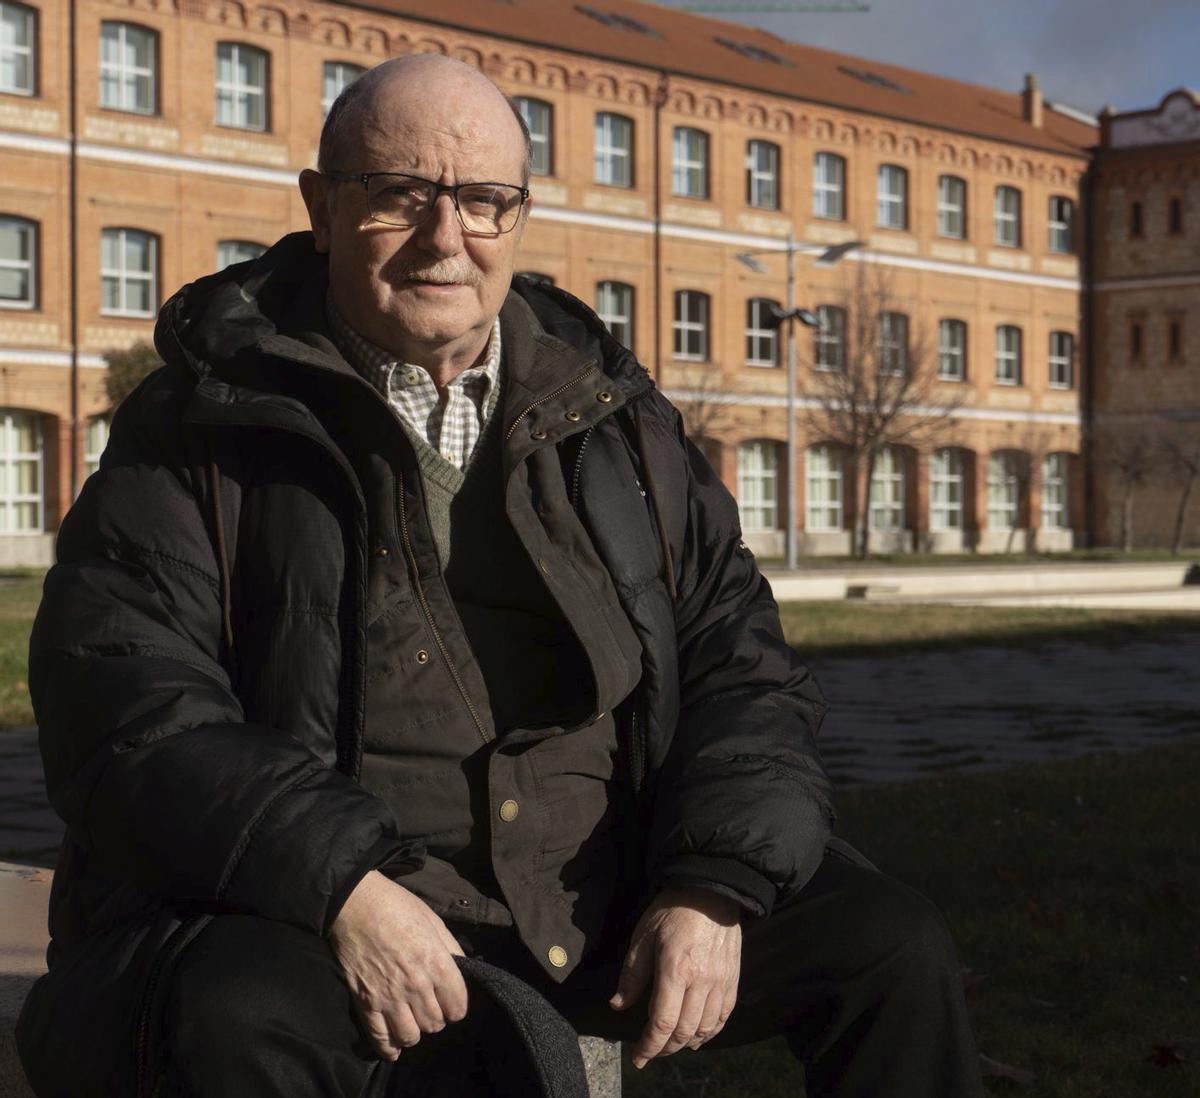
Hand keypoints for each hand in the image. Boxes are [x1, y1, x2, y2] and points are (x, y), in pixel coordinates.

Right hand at [329, 870, 467, 1060]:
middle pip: (435, 1024)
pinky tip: (395, 1048)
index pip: (457, 1008)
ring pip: (411, 1036)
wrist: (355, 904)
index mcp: (437, 963)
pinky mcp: (365, 1003)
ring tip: (412, 1021)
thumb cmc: (397, 906)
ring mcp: (388, 997)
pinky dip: (389, 1049)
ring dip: (415, 1032)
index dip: (456, 1006)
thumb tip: (462, 970)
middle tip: (430, 1007)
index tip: (450, 1000)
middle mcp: (416, 985)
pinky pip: (380, 1038)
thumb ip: (451, 949)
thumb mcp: (434, 921)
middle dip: (436, 1018)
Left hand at [609, 886, 741, 1067]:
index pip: (662, 1023)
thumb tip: (619, 1005)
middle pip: (684, 1032)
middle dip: (665, 1048)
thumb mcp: (644, 936)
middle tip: (651, 1051)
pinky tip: (697, 1035)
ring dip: (686, 1043)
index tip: (638, 1056)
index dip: (649, 1045)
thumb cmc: (673, 910)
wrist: (711, 891)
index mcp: (675, 970)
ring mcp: (720, 982)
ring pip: (704, 1028)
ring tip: (670, 1045)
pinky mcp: (733, 979)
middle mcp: (701, 982)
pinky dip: (710, 1032)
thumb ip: (632, 974)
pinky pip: (723, 1016)